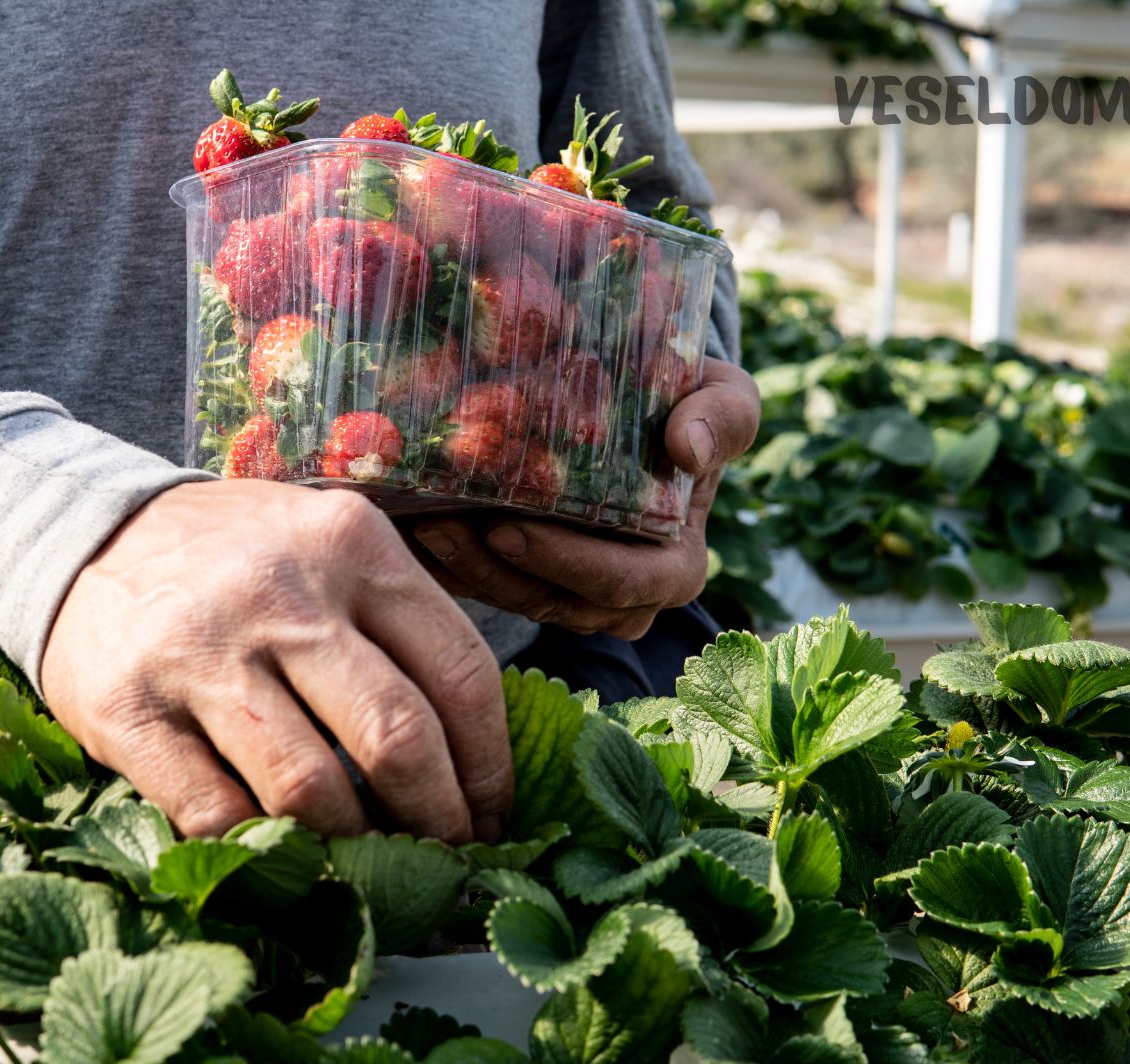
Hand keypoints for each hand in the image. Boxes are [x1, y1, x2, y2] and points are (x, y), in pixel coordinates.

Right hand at [39, 481, 510, 843]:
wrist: (83, 533)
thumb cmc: (238, 557)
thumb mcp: (327, 543)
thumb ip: (397, 618)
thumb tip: (477, 753)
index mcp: (351, 545)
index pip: (460, 673)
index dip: (491, 765)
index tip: (494, 814)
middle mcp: (282, 594)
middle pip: (397, 737)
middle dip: (438, 817)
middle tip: (447, 854)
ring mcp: (201, 654)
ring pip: (309, 789)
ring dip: (353, 844)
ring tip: (369, 859)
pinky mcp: (128, 711)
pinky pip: (216, 813)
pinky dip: (261, 849)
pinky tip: (285, 853)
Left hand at [410, 358, 759, 638]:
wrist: (650, 409)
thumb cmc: (690, 402)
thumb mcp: (721, 395)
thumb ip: (722, 413)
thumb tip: (689, 447)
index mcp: (673, 567)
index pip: (620, 583)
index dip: (563, 564)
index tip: (507, 528)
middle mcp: (624, 600)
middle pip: (552, 602)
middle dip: (492, 570)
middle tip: (439, 525)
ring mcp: (572, 601)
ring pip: (512, 602)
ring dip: (461, 569)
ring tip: (415, 522)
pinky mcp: (527, 588)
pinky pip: (483, 594)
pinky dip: (446, 568)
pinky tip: (406, 530)